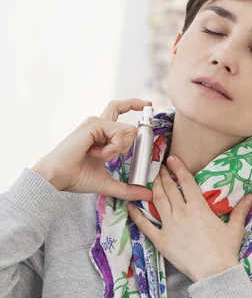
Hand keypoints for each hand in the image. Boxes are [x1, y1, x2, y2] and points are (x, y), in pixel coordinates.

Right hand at [32, 98, 152, 202]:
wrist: (58, 177)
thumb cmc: (77, 177)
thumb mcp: (108, 183)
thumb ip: (128, 189)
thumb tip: (148, 194)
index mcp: (101, 133)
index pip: (119, 109)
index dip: (134, 103)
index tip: (148, 103)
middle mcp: (99, 124)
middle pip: (126, 116)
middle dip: (128, 140)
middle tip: (112, 155)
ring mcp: (96, 123)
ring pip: (127, 129)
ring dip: (119, 149)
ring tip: (100, 157)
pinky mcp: (94, 125)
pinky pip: (118, 133)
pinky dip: (113, 148)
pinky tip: (98, 154)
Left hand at [127, 155, 251, 281]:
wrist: (214, 272)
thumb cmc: (225, 250)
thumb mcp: (235, 228)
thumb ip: (241, 210)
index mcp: (198, 207)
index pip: (186, 181)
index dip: (178, 167)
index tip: (171, 159)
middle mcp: (181, 212)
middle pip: (169, 188)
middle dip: (163, 175)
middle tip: (158, 167)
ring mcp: (169, 225)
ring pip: (157, 200)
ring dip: (152, 188)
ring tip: (149, 180)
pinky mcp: (161, 240)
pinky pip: (145, 225)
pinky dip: (136, 214)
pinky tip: (129, 205)